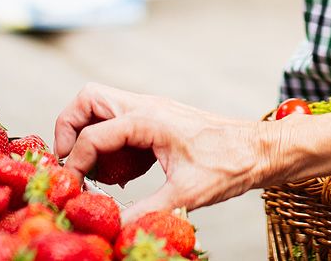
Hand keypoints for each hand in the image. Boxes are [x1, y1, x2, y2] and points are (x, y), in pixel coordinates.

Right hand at [55, 83, 267, 218]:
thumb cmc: (230, 165)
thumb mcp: (185, 194)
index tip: (74, 191)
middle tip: (74, 166)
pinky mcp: (159, 123)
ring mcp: (153, 112)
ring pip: (102, 107)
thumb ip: (144, 212)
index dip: (75, 163)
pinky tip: (125, 175)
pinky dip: (111, 145)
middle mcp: (147, 107)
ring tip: (100, 174)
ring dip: (89, 137)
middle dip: (69, 129)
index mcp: (149, 119)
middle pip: (87, 100)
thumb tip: (113, 229)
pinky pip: (120, 124)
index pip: (92, 133)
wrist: (261, 151)